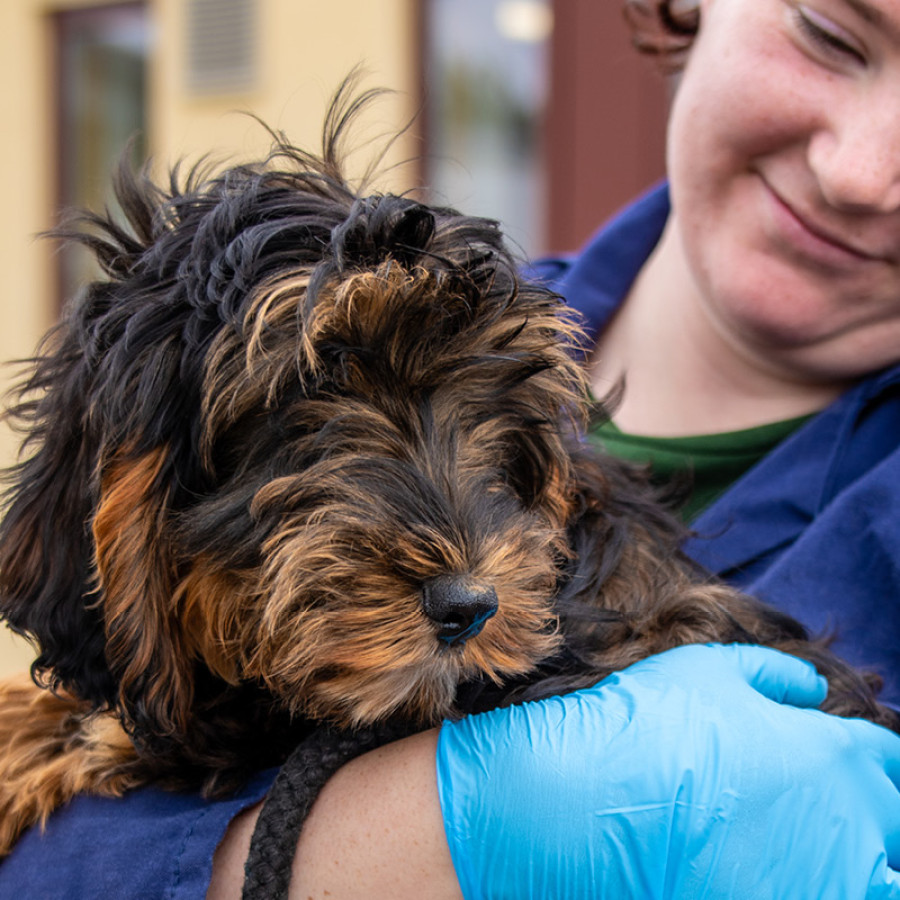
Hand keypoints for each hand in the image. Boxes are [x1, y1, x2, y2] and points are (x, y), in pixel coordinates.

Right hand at [436, 643, 899, 898]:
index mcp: (829, 752)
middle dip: (884, 821)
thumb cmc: (646, 723)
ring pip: (885, 884)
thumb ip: (773, 674)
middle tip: (836, 824)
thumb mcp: (706, 669)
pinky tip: (787, 875)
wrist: (591, 799)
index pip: (891, 761)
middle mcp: (844, 821)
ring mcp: (821, 882)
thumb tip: (815, 688)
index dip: (882, 768)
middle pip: (898, 824)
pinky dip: (827, 887)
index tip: (863, 774)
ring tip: (822, 860)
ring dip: (867, 868)